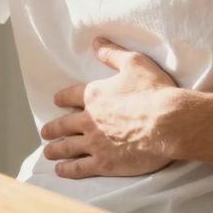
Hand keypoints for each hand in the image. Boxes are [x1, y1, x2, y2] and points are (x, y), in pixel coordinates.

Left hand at [41, 37, 181, 178]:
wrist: (168, 122)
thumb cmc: (153, 91)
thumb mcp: (134, 63)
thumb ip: (112, 53)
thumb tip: (96, 42)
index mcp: (94, 96)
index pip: (71, 96)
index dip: (62, 98)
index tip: (56, 101)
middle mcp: (89, 120)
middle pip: (64, 125)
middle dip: (53, 128)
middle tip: (45, 132)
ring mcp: (95, 143)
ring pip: (68, 147)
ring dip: (56, 149)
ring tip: (48, 152)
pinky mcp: (104, 163)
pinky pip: (79, 168)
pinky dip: (68, 169)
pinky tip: (60, 170)